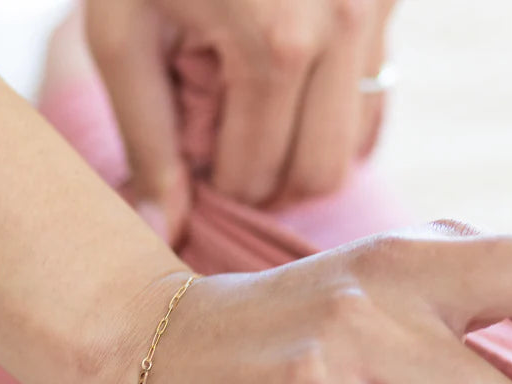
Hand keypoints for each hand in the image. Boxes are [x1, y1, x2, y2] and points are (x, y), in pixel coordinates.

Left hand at [84, 0, 396, 245]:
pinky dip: (332, 115)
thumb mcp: (120, 26)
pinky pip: (374, 104)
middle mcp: (342, 34)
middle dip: (265, 175)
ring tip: (252, 109)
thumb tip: (161, 232)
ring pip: (354, 150)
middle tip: (221, 138)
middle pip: (315, 176)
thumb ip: (145, 135)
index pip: (257, 178)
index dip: (214, 180)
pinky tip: (291, 85)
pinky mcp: (391, 2)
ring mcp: (376, 15)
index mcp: (276, 47)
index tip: (187, 150)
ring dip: (300, 149)